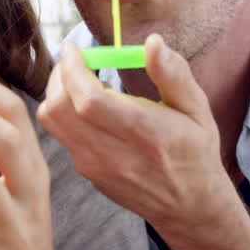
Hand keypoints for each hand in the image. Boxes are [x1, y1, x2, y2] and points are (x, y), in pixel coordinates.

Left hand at [38, 33, 236, 244]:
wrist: (190, 207)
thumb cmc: (195, 152)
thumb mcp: (197, 110)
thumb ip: (174, 74)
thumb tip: (152, 42)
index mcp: (146, 134)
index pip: (90, 101)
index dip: (73, 69)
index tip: (74, 48)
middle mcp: (115, 154)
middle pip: (60, 110)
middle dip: (60, 75)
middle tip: (75, 60)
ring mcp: (96, 168)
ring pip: (52, 122)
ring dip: (57, 92)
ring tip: (79, 80)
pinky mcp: (88, 173)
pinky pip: (61, 135)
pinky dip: (64, 112)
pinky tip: (86, 106)